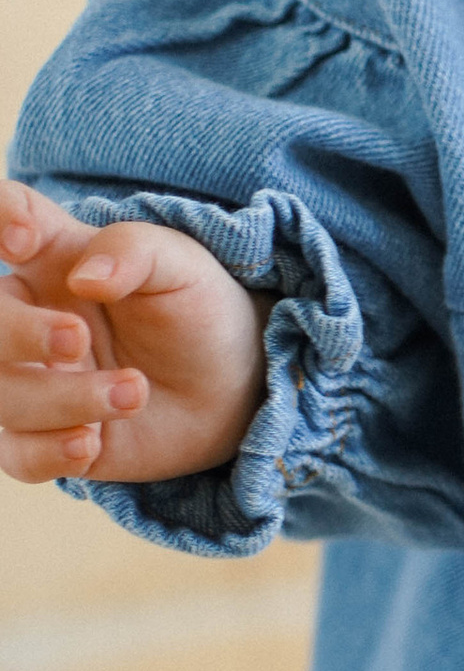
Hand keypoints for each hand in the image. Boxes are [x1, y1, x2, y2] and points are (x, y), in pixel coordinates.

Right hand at [0, 180, 270, 488]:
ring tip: (134, 391)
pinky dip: (47, 453)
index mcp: (49, 259)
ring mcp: (31, 379)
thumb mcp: (180, 266)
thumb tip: (83, 278)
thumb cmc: (196, 311)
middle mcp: (26, 318)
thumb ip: (132, 252)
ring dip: (60, 398)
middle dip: (16, 334)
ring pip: (0, 394)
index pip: (1, 218)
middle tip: (78, 339)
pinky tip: (90, 443)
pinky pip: (14, 453)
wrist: (232, 386)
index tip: (25, 239)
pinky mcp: (46, 436)